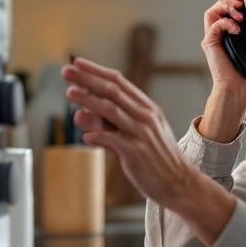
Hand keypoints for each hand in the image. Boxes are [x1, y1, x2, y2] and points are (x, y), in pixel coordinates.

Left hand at [62, 56, 238, 245]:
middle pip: (112, 91)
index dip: (96, 71)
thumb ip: (108, 124)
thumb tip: (79, 114)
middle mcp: (145, 116)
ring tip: (69, 93)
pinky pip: (113, 140)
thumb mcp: (136, 135)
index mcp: (146, 108)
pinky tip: (85, 137)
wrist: (179, 183)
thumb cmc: (155, 158)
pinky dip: (98, 136)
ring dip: (89, 100)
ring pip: (111, 111)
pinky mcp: (137, 153)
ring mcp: (142, 133)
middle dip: (88, 79)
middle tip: (66, 71)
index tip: (77, 63)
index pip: (119, 82)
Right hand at [202, 0, 245, 102]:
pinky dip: (226, 23)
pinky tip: (238, 29)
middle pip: (219, 5)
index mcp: (230, 34)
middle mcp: (219, 34)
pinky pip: (214, 25)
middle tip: (242, 2)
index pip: (229, 8)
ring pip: (212, 11)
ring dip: (225, 7)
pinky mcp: (209, 44)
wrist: (238, 93)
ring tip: (239, 12)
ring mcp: (213, 38)